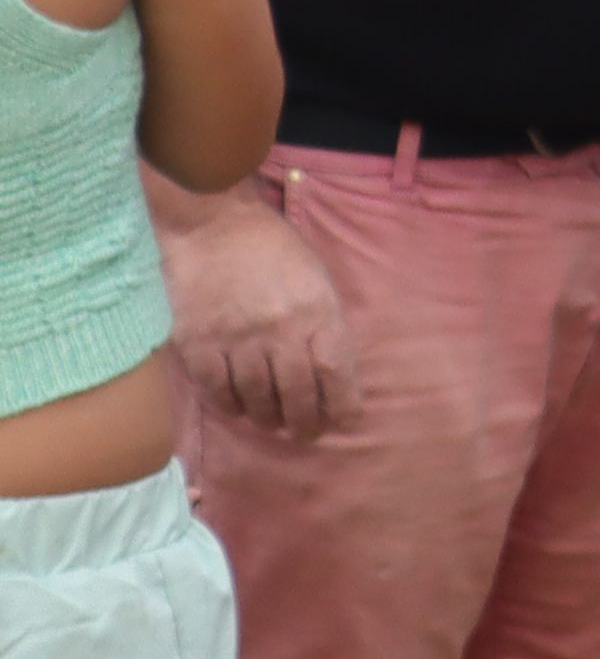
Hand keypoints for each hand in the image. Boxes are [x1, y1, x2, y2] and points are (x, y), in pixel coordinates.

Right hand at [160, 192, 358, 440]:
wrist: (211, 225)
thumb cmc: (273, 250)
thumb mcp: (316, 280)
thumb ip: (323, 323)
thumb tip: (331, 372)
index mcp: (317, 312)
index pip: (336, 373)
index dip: (342, 405)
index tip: (342, 419)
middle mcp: (279, 331)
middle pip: (298, 395)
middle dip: (305, 423)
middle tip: (305, 433)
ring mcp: (236, 341)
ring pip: (256, 400)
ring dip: (267, 418)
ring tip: (272, 421)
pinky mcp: (198, 346)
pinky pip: (217, 392)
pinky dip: (230, 406)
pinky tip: (238, 408)